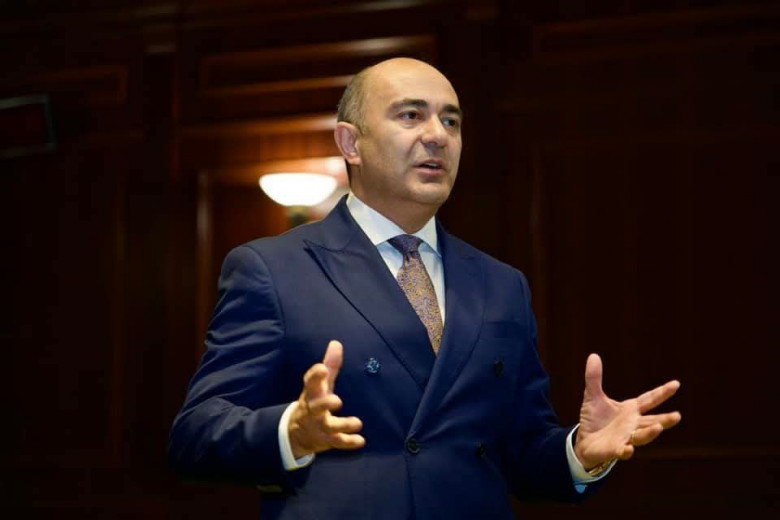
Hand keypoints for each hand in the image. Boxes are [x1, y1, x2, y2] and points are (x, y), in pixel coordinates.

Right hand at [288, 340, 364, 458]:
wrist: (297, 432)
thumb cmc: (314, 401)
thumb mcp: (320, 384)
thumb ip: (330, 365)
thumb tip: (336, 343)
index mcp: (311, 393)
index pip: (310, 383)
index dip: (315, 376)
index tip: (322, 368)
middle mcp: (313, 410)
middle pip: (316, 407)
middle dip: (325, 404)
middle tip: (337, 401)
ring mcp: (319, 426)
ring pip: (329, 427)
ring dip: (343, 425)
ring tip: (358, 422)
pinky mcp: (327, 440)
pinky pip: (337, 442)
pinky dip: (348, 442)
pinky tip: (360, 441)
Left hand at [574, 353, 680, 469]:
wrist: (584, 442)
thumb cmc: (594, 419)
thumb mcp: (592, 396)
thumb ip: (594, 378)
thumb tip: (593, 355)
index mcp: (630, 410)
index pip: (649, 399)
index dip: (662, 393)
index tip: (676, 384)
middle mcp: (632, 424)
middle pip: (652, 421)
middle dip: (664, 420)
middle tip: (677, 416)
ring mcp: (625, 438)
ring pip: (641, 436)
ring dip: (650, 433)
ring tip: (658, 428)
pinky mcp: (614, 449)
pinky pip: (622, 451)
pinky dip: (626, 450)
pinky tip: (628, 449)